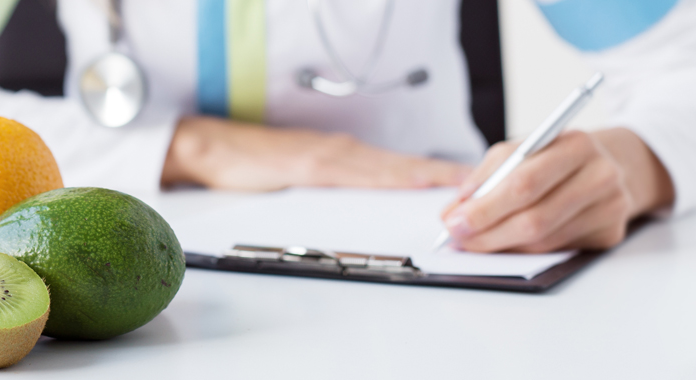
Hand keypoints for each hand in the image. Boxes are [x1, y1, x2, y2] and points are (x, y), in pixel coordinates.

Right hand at [161, 116, 470, 189]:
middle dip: (441, 176)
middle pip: (403, 168)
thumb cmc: (258, 165)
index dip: (434, 175)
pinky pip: (361, 174)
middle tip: (480, 185)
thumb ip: (339, 187)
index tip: (468, 182)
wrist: (215, 148)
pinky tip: (411, 181)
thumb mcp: (307, 176)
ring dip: (425, 176)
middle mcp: (344, 153)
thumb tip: (370, 207)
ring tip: (459, 185)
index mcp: (346, 159)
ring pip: (389, 169)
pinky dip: (391, 177)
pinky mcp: (312, 165)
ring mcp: (331, 158)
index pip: (399, 169)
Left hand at [440, 128, 673, 251]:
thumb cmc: (559, 157)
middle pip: (535, 218)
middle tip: (457, 238)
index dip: (485, 207)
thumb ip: (488, 176)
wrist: (615, 164)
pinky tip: (507, 243)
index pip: (524, 182)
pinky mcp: (611, 234)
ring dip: (501, 245)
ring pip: (543, 241)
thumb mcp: (524, 150)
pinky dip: (525, 250)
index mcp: (576, 144)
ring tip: (475, 242)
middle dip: (487, 233)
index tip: (453, 221)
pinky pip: (557, 250)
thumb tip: (454, 212)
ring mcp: (611, 207)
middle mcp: (600, 175)